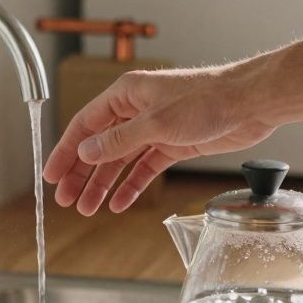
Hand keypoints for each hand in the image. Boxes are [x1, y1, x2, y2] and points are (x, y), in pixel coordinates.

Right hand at [43, 65, 276, 214]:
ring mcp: (155, 128)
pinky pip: (144, 168)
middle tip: (66, 199)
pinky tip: (119, 203)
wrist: (250, 103)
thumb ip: (119, 140)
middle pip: (99, 145)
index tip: (52, 175)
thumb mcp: (157, 123)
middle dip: (81, 173)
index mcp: (127, 94)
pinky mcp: (174, 144)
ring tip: (87, 208)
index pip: (85, 125)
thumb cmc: (208, 100)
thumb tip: (86, 151)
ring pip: (120, 160)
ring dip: (103, 184)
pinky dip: (131, 185)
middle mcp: (137, 109)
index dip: (66, 151)